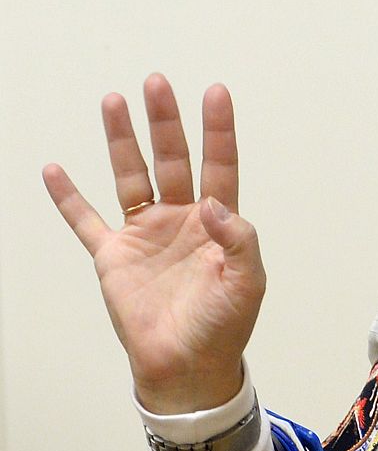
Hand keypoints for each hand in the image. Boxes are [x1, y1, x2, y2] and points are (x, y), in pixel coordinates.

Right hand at [43, 74, 264, 414]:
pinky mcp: (113, 257)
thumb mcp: (248, 283)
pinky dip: (70, 198)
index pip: (220, 166)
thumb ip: (239, 241)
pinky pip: (86, 220)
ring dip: (121, 141)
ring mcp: (146, 234)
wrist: (186, 366)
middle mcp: (181, 219)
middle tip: (156, 83)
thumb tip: (214, 203)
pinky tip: (56, 170)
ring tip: (114, 101)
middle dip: (164, 122)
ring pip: (131, 176)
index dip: (218, 131)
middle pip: (172, 160)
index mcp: (218, 223)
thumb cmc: (224, 326)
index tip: (217, 93)